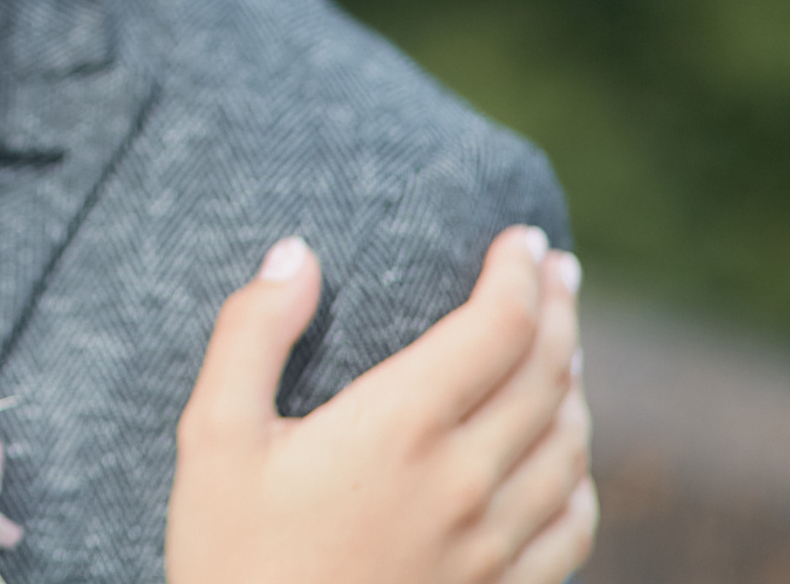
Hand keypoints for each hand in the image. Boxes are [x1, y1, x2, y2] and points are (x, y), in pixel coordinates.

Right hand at [165, 225, 596, 583]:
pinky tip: (563, 451)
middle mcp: (463, 482)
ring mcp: (492, 546)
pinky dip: (578, 469)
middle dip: (557, 308)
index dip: (519, 273)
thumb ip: (252, 335)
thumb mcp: (211, 436)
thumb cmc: (230, 558)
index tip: (523, 238)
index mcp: (399, 428)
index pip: (496, 328)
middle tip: (555, 269)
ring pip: (569, 444)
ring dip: (573, 381)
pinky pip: (573, 523)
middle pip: (546, 374)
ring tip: (560, 343)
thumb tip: (297, 254)